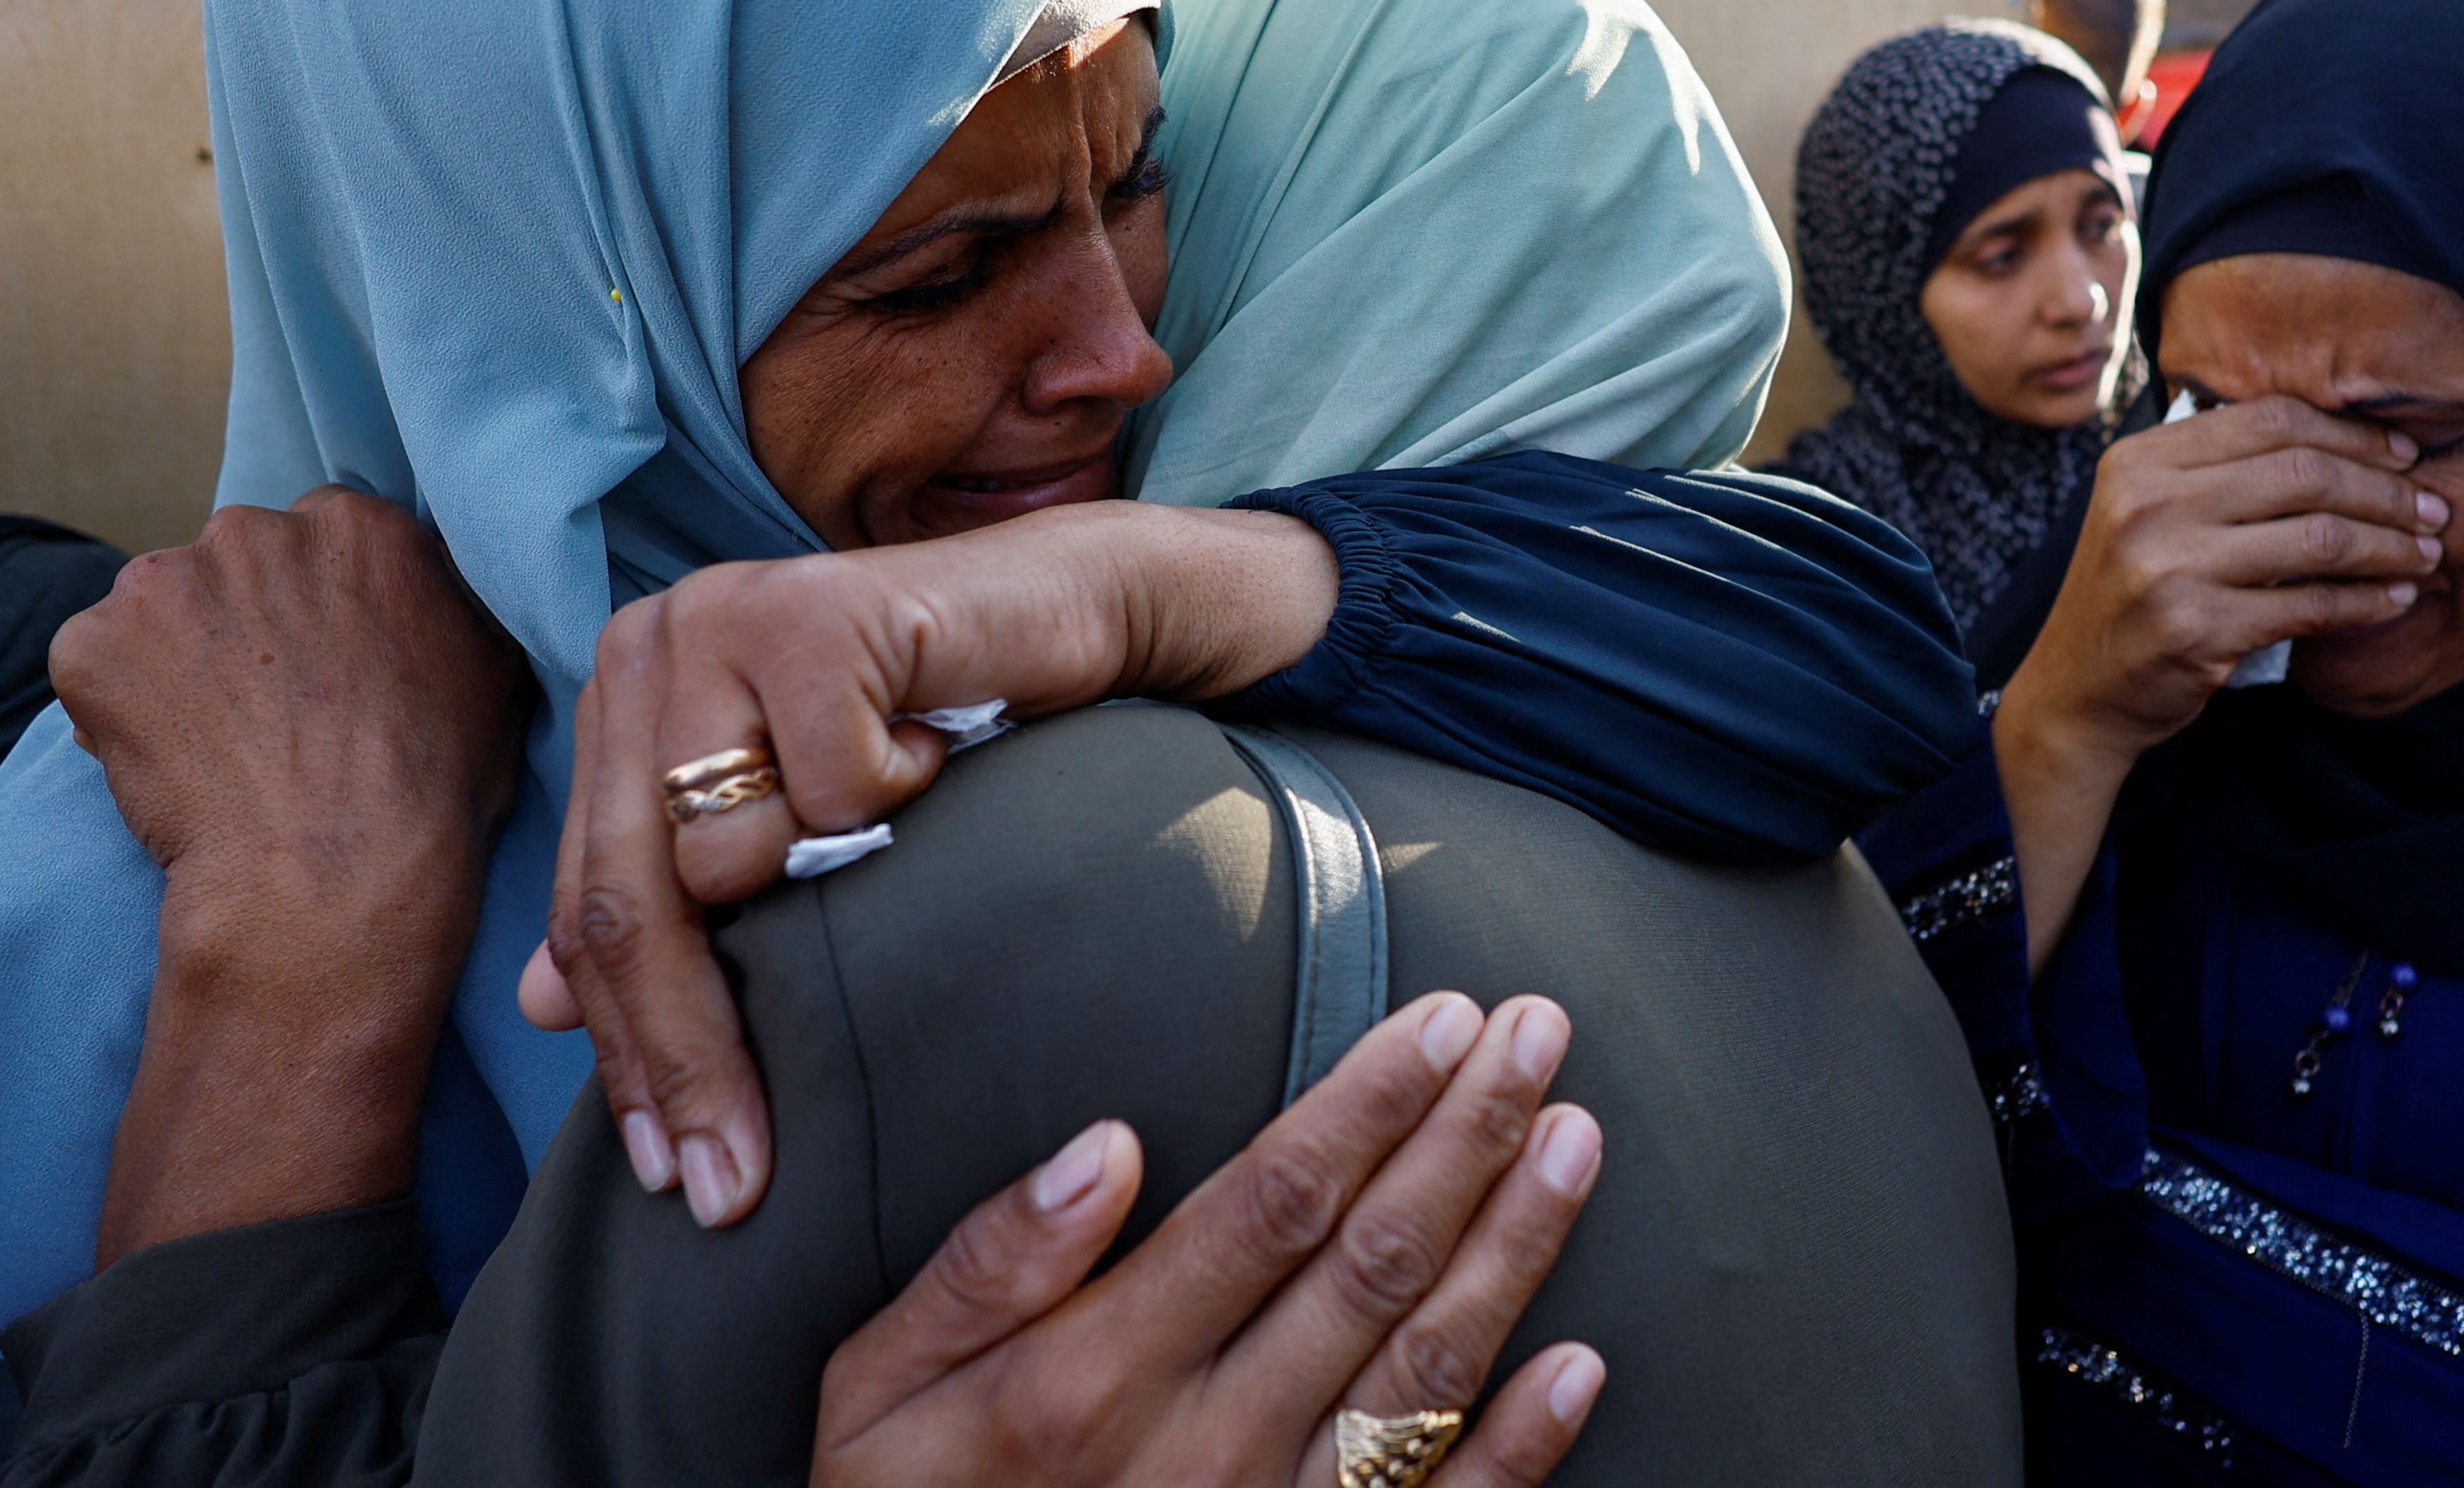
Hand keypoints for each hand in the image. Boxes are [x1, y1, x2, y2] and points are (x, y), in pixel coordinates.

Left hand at [49, 486, 535, 1262]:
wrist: (337, 904)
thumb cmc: (436, 822)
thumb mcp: (497, 699)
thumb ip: (457, 628)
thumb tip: (460, 608)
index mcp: (384, 528)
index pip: (335, 541)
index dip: (332, 623)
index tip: (337, 689)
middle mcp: (280, 527)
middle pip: (245, 567)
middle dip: (254, 645)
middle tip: (284, 741)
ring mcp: (184, 581)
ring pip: (169, 619)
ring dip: (188, 684)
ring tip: (234, 773)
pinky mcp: (104, 643)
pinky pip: (105, 670)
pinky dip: (126, 725)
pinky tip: (178, 783)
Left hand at [531, 501, 1338, 1227]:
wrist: (1066, 612)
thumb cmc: (935, 726)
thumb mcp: (791, 826)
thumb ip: (673, 900)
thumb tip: (536, 1007)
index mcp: (622, 693)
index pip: (590, 906)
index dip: (627, 1052)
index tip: (674, 1177)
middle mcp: (649, 644)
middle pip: (633, 899)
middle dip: (688, 1055)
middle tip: (733, 1182)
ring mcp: (720, 616)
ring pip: (729, 856)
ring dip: (832, 877)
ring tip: (897, 821)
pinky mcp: (810, 611)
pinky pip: (832, 790)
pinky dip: (898, 792)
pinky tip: (935, 747)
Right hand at [815, 992, 1607, 1487]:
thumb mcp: (880, 1394)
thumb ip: (988, 1266)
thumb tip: (1109, 1144)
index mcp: (1096, 1375)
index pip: (1273, 1204)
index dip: (1370, 1103)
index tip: (1446, 1017)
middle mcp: (1205, 1446)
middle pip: (1373, 1263)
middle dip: (1468, 1134)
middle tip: (1541, 1030)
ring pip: (1428, 1371)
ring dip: (1515, 1249)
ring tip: (1578, 1139)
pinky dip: (1524, 1445)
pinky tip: (1583, 1361)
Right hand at [1993, 396, 2439, 967]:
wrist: (2074, 694)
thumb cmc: (2130, 598)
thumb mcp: (2149, 513)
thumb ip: (2217, 471)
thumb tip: (2341, 439)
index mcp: (2140, 459)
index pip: (2270, 419)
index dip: (2351, 433)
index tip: (2403, 454)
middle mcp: (2149, 504)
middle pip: (2304, 473)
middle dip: (2386, 491)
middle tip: (2435, 509)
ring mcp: (2168, 567)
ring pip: (2317, 538)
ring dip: (2389, 546)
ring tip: (2428, 554)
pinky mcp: (2194, 630)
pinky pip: (2309, 606)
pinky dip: (2366, 602)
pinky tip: (2396, 599)